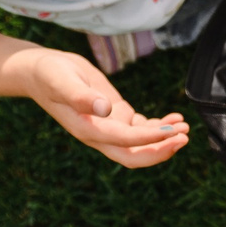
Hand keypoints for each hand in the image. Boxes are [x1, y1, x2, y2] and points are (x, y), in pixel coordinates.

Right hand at [16, 48, 191, 166]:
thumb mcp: (62, 81)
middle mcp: (100, 134)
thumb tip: (104, 109)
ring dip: (163, 140)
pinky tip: (174, 118)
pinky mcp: (115, 116)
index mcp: (87, 130)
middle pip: (134, 155)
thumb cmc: (49, 74)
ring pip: (140, 145)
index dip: (149, 139)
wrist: (40, 70)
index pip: (124, 142)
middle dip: (161, 150)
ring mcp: (108, 127)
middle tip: (184, 137)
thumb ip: (82, 96)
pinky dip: (158, 127)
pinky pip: (140, 129)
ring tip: (185, 127)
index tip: (171, 131)